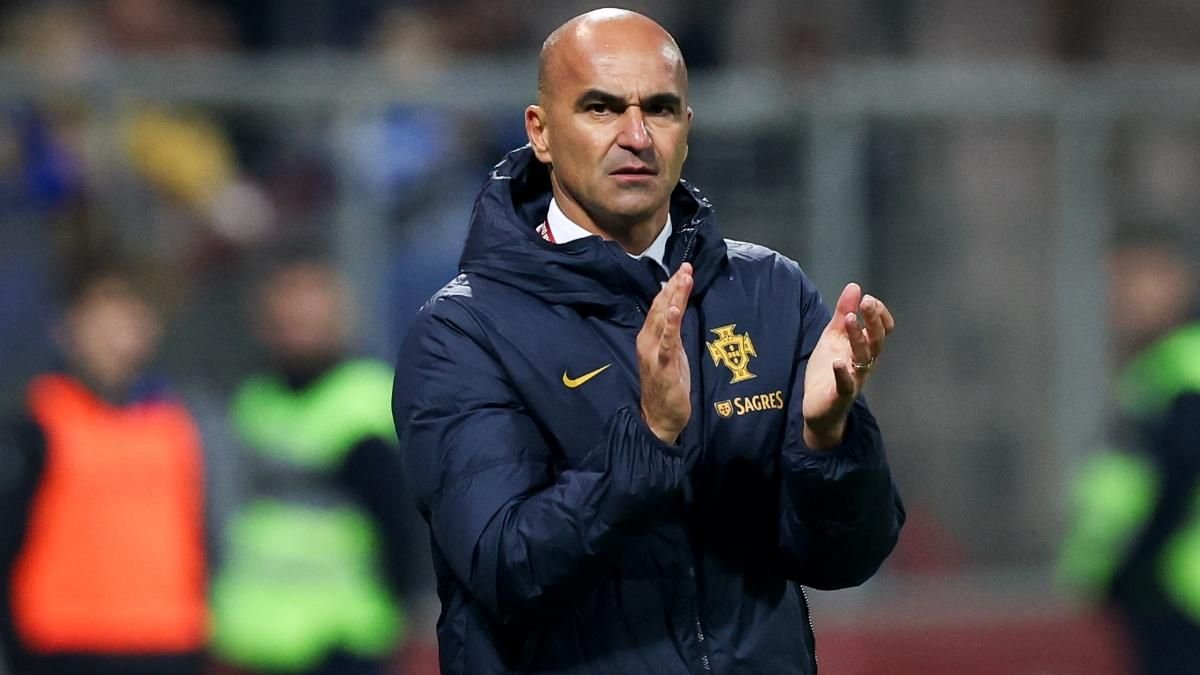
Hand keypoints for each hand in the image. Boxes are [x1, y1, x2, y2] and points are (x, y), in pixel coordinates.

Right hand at [638, 263, 693, 443]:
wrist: (660, 417)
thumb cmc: (667, 385)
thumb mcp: (672, 353)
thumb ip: (673, 332)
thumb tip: (678, 309)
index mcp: (649, 336)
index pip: (660, 306)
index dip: (671, 287)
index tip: (683, 269)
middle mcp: (648, 340)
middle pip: (661, 307)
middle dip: (674, 286)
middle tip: (687, 267)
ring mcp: (653, 352)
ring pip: (664, 319)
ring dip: (674, 298)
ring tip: (684, 279)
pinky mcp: (662, 364)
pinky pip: (667, 342)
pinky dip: (671, 325)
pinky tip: (675, 309)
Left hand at [802, 283, 894, 449]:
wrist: (819, 409)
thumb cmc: (829, 371)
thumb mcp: (833, 338)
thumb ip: (843, 314)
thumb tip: (855, 286)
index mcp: (864, 348)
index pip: (882, 329)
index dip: (879, 314)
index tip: (868, 299)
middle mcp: (864, 363)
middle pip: (876, 340)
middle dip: (873, 320)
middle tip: (867, 302)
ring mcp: (854, 379)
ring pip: (863, 358)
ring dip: (858, 338)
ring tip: (850, 320)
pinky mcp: (840, 395)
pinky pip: (846, 385)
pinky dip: (843, 373)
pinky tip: (838, 362)